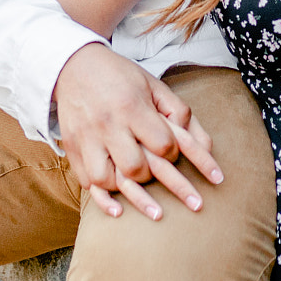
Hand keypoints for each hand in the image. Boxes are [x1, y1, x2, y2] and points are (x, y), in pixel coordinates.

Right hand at [54, 44, 222, 220]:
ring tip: (159, 213)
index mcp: (131, 106)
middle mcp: (108, 126)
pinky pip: (86, 181)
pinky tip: (119, 213)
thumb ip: (181, 114)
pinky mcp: (73, 150)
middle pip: (137, 166)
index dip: (176, 153)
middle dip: (167, 183)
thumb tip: (206, 147)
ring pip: (109, 179)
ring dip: (135, 195)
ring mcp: (87, 140)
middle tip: (195, 202)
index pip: (162, 143)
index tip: (180, 156)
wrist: (74, 67)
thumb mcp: (154, 86)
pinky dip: (102, 200)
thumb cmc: (121, 77)